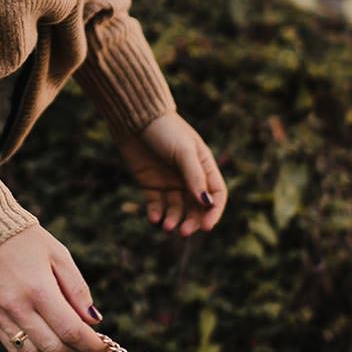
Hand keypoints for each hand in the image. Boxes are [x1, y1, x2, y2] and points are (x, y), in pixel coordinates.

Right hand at [0, 225, 106, 351]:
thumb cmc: (26, 242)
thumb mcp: (60, 256)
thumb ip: (78, 290)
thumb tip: (93, 321)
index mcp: (38, 288)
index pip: (70, 330)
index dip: (90, 344)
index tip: (101, 346)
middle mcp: (17, 306)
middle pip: (52, 347)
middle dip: (75, 349)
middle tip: (84, 340)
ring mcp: (1, 315)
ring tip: (63, 338)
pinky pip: (14, 350)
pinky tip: (43, 338)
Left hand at [120, 113, 227, 235]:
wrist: (135, 119)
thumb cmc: (166, 131)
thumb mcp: (184, 152)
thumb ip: (194, 177)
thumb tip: (207, 203)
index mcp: (204, 167)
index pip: (216, 195)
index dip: (214, 212)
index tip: (206, 226)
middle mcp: (189, 178)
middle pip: (196, 207)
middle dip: (192, 221)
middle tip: (183, 232)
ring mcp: (170, 182)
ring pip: (176, 209)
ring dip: (173, 220)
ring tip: (166, 227)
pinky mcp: (151, 185)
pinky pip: (157, 206)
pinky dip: (157, 215)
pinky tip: (154, 219)